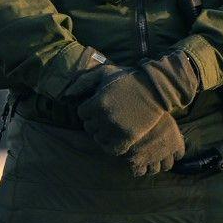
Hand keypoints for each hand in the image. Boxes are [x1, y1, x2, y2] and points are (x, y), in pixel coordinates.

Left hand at [77, 49, 202, 175]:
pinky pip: (111, 149)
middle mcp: (105, 117)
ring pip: (98, 138)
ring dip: (102, 133)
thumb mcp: (105, 72)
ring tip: (111, 125)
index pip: (82, 113)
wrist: (156, 90)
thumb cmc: (129, 79)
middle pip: (89, 126)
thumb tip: (67, 94)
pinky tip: (115, 137)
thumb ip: (84, 80)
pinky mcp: (128, 138)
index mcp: (98, 102)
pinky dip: (111, 145)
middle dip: (95, 121)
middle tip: (106, 115)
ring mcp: (116, 129)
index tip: (99, 105)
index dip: (89, 109)